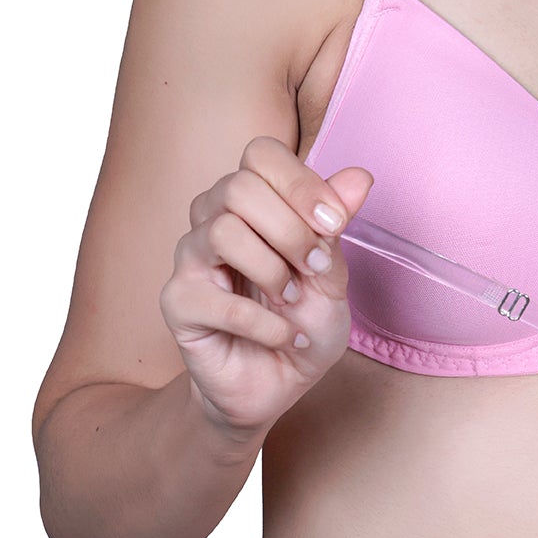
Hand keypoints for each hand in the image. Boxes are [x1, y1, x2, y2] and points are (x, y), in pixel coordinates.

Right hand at [159, 135, 373, 443]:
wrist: (278, 383)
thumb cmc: (304, 319)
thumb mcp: (333, 269)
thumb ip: (337, 221)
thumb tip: (359, 177)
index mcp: (250, 198)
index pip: (261, 155)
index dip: (301, 183)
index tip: (335, 222)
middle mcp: (213, 217)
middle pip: (239, 187)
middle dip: (291, 229)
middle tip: (315, 267)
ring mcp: (189, 258)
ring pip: (223, 232)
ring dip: (274, 272)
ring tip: (293, 301)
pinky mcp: (177, 303)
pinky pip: (217, 300)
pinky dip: (265, 323)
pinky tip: (283, 336)